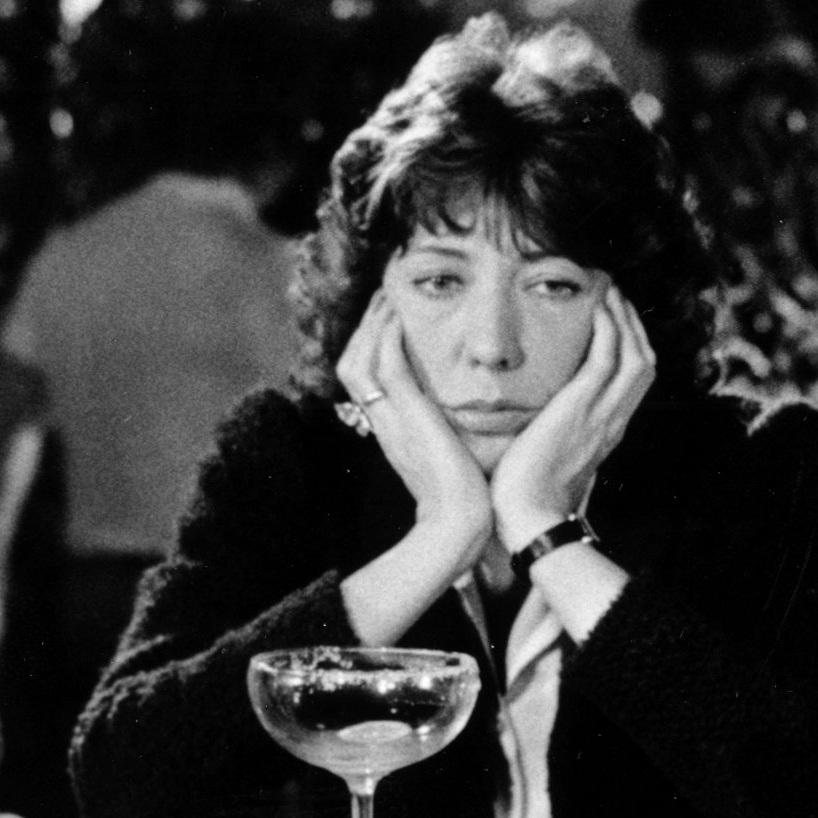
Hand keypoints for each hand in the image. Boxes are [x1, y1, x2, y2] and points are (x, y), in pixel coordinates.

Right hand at [337, 289, 491, 564]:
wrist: (460, 523)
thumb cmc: (465, 495)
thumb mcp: (448, 453)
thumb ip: (446, 429)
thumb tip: (465, 411)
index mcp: (390, 429)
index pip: (363, 376)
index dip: (368, 342)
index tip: (388, 315)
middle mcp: (383, 421)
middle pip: (351, 362)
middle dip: (364, 325)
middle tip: (383, 294)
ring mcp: (391, 419)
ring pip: (360, 359)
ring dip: (372, 323)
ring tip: (388, 295)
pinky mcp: (408, 417)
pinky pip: (386, 368)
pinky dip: (387, 339)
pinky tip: (398, 316)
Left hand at [491, 286, 654, 545]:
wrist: (529, 518)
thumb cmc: (528, 496)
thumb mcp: (547, 458)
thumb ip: (549, 433)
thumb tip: (527, 417)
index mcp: (607, 431)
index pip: (634, 381)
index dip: (631, 345)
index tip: (614, 318)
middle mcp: (613, 420)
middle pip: (645, 362)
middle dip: (634, 323)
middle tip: (616, 293)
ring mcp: (602, 414)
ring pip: (634, 355)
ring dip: (624, 317)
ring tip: (608, 288)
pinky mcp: (581, 408)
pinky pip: (606, 359)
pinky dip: (607, 329)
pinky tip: (597, 307)